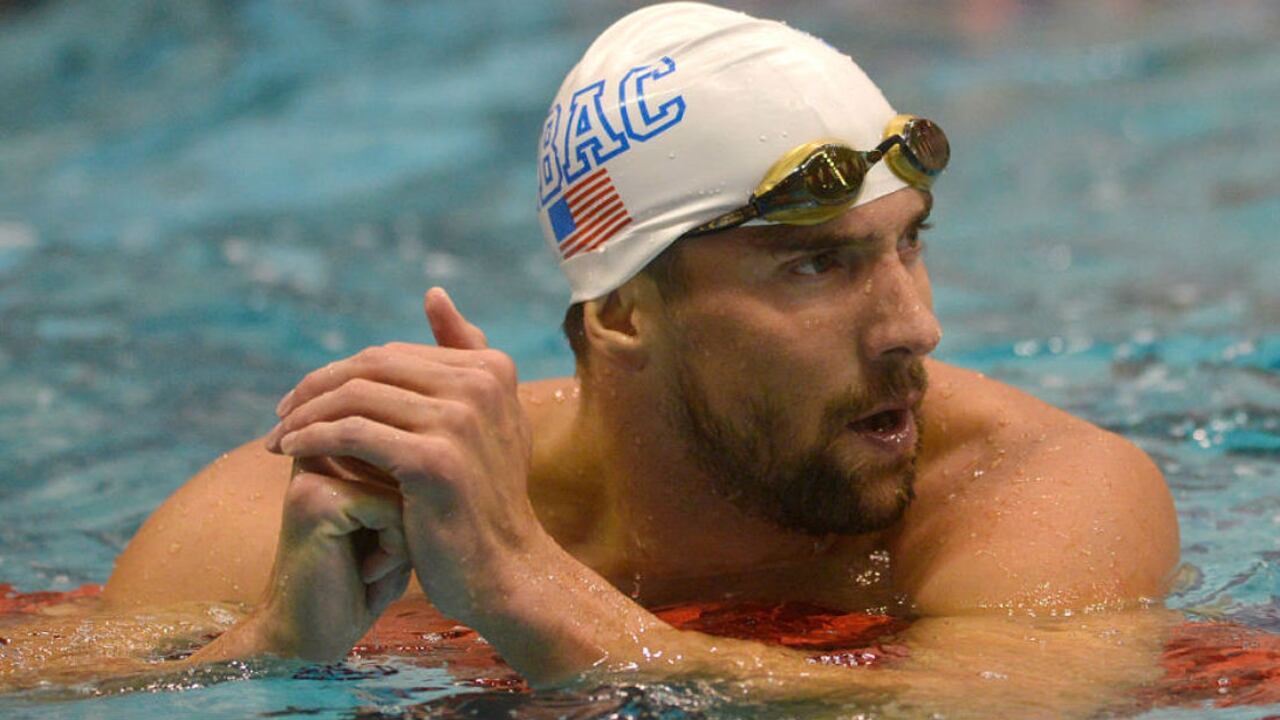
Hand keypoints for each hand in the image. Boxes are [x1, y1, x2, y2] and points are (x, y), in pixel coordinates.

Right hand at [195, 458, 410, 663]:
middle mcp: (318, 456)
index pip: (404, 453)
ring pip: (403, 487)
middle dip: (407, 519)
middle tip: (375, 560)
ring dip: (403, 537)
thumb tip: (434, 452)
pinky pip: (392, 511)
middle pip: (405, 466)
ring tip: (370, 566)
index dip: (414, 502)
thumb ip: (405, 482)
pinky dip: (395, 550)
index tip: (379, 547)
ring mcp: (313, 477)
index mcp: (331, 454)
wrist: (311, 637)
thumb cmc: (361, 583)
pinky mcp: (318, 502)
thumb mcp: (391, 524)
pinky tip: (366, 574)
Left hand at [264, 288, 542, 622]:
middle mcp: (481, 384)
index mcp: (491, 368)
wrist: (505, 571)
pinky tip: (291, 454)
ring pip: (355, 397)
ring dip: (305, 415)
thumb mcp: (488, 419)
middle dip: (316, 388)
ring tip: (279, 438)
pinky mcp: (433, 459)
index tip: (305, 400)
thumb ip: (464, 356)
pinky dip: (313, 439)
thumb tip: (433, 294)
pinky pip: (351, 434)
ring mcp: (460, 420)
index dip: (341, 373)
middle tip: (281, 415)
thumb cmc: (486, 501)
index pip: (392, 354)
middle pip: (370, 367)